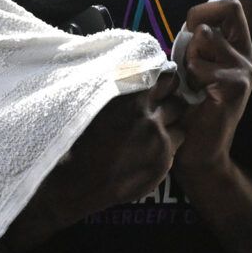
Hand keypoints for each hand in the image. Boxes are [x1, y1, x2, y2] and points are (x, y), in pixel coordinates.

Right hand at [38, 72, 186, 224]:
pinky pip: (175, 147)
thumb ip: (124, 84)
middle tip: (157, 112)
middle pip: (177, 100)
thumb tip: (147, 74)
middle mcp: (146, 111)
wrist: (71, 179)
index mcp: (129, 91)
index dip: (164, 84)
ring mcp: (156, 137)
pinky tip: (145, 152)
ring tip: (150, 135)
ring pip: (180, 124)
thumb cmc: (76, 136)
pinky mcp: (161, 161)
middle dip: (170, 105)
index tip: (159, 89)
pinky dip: (165, 147)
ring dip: (169, 127)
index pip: (167, 77)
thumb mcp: (95, 97)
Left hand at [172, 0, 251, 181]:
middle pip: (231, 8)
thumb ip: (198, 44)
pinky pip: (200, 63)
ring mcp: (245, 70)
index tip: (189, 31)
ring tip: (191, 80)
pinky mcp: (236, 85)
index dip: (205, 9)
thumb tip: (189, 23)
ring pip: (205, 36)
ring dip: (188, 55)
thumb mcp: (196, 68)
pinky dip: (189, 76)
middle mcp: (248, 57)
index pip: (232, 6)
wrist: (200, 153)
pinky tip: (194, 95)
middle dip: (200, 21)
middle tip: (190, 50)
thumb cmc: (192, 111)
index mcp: (240, 51)